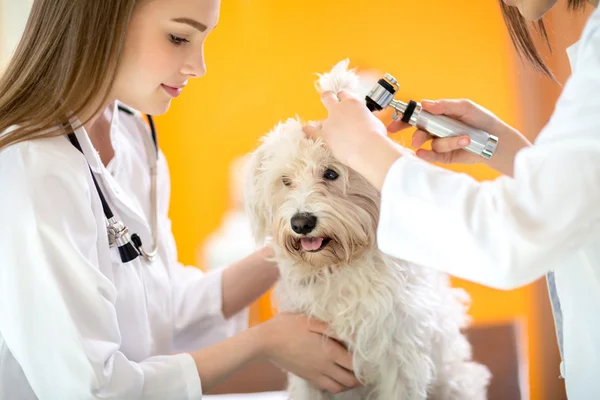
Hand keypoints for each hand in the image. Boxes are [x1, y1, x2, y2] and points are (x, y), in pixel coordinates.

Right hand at [261, 313, 358, 393]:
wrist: (266, 341)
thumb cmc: (288, 326)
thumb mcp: (312, 320)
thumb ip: (333, 328)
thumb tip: (351, 334)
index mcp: (329, 351)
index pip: (355, 365)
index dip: (365, 365)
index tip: (370, 360)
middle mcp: (324, 366)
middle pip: (350, 380)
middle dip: (360, 377)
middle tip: (365, 369)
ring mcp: (315, 374)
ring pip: (339, 387)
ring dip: (349, 383)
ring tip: (353, 374)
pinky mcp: (307, 377)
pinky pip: (327, 387)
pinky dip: (336, 386)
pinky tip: (336, 376)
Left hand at [303, 90, 388, 165]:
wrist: (367, 148)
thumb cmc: (376, 136)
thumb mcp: (375, 122)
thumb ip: (366, 119)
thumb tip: (366, 123)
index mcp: (352, 103)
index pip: (344, 94)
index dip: (344, 99)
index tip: (346, 104)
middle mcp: (338, 109)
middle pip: (328, 97)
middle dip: (328, 99)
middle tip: (330, 104)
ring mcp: (329, 122)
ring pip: (321, 119)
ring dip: (324, 123)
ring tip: (326, 130)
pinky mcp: (323, 135)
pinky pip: (311, 131)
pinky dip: (308, 131)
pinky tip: (306, 130)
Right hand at [387, 99, 531, 175]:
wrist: (497, 140)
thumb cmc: (481, 120)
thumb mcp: (464, 107)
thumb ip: (444, 105)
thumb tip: (424, 103)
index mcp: (437, 116)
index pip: (415, 117)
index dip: (402, 120)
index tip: (392, 125)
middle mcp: (436, 130)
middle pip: (418, 132)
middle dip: (417, 136)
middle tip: (417, 140)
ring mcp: (440, 144)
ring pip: (432, 144)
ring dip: (448, 142)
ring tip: (466, 139)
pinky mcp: (445, 157)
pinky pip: (433, 157)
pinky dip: (429, 156)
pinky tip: (426, 154)